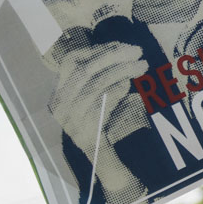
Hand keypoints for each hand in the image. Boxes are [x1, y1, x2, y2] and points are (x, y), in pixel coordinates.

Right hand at [46, 36, 150, 201]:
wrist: (98, 159)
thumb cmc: (101, 122)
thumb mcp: (99, 95)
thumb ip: (105, 75)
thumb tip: (122, 48)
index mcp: (59, 92)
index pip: (71, 60)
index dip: (96, 49)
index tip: (121, 44)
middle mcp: (60, 104)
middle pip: (85, 69)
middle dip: (113, 55)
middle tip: (137, 50)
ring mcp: (70, 117)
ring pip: (95, 83)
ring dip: (122, 70)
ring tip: (142, 64)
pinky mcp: (84, 128)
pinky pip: (102, 101)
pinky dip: (117, 88)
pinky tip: (130, 84)